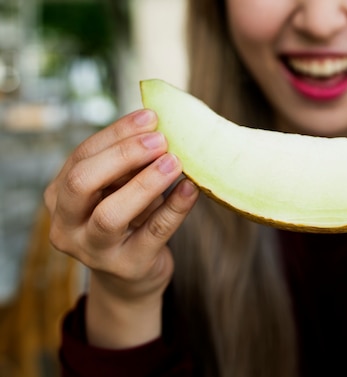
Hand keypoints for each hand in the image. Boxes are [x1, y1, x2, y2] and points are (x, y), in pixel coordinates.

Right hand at [44, 109, 198, 347]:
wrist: (132, 277)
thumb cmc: (127, 221)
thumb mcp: (118, 190)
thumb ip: (128, 164)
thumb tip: (158, 125)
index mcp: (60, 196)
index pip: (81, 156)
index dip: (116, 134)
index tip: (150, 116)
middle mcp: (67, 225)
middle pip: (82, 182)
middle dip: (122, 156)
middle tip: (160, 139)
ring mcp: (94, 251)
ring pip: (111, 214)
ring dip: (146, 183)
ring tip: (175, 161)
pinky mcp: (128, 267)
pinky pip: (153, 233)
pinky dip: (174, 207)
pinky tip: (190, 188)